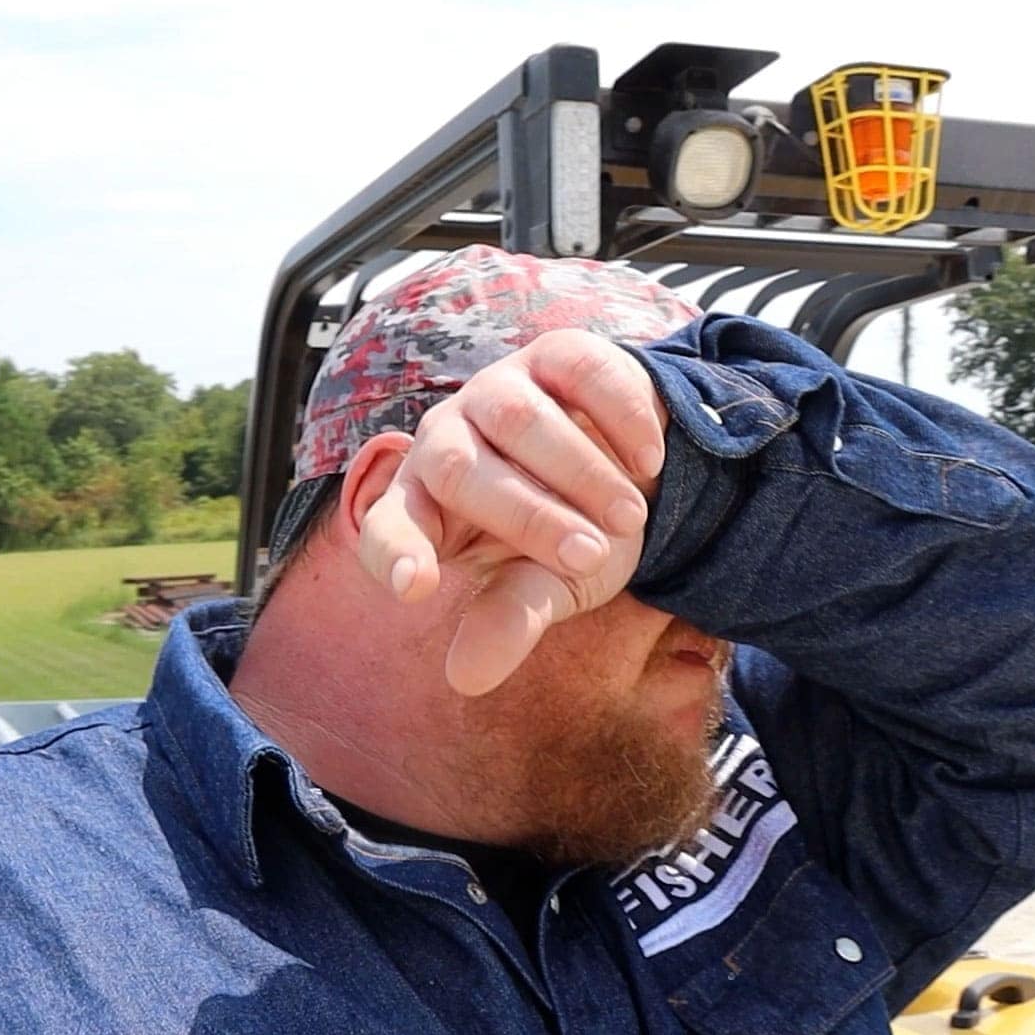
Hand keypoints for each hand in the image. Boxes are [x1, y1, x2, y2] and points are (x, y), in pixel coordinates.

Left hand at [355, 329, 666, 694]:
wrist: (635, 469)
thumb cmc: (574, 535)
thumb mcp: (546, 587)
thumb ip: (510, 621)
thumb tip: (464, 679)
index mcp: (425, 504)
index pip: (385, 527)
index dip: (395, 553)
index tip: (416, 587)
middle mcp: (446, 436)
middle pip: (458, 469)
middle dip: (528, 518)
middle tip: (592, 557)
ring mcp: (498, 387)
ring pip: (518, 418)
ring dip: (580, 473)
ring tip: (629, 518)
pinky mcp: (555, 354)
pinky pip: (578, 371)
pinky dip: (618, 416)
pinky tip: (648, 458)